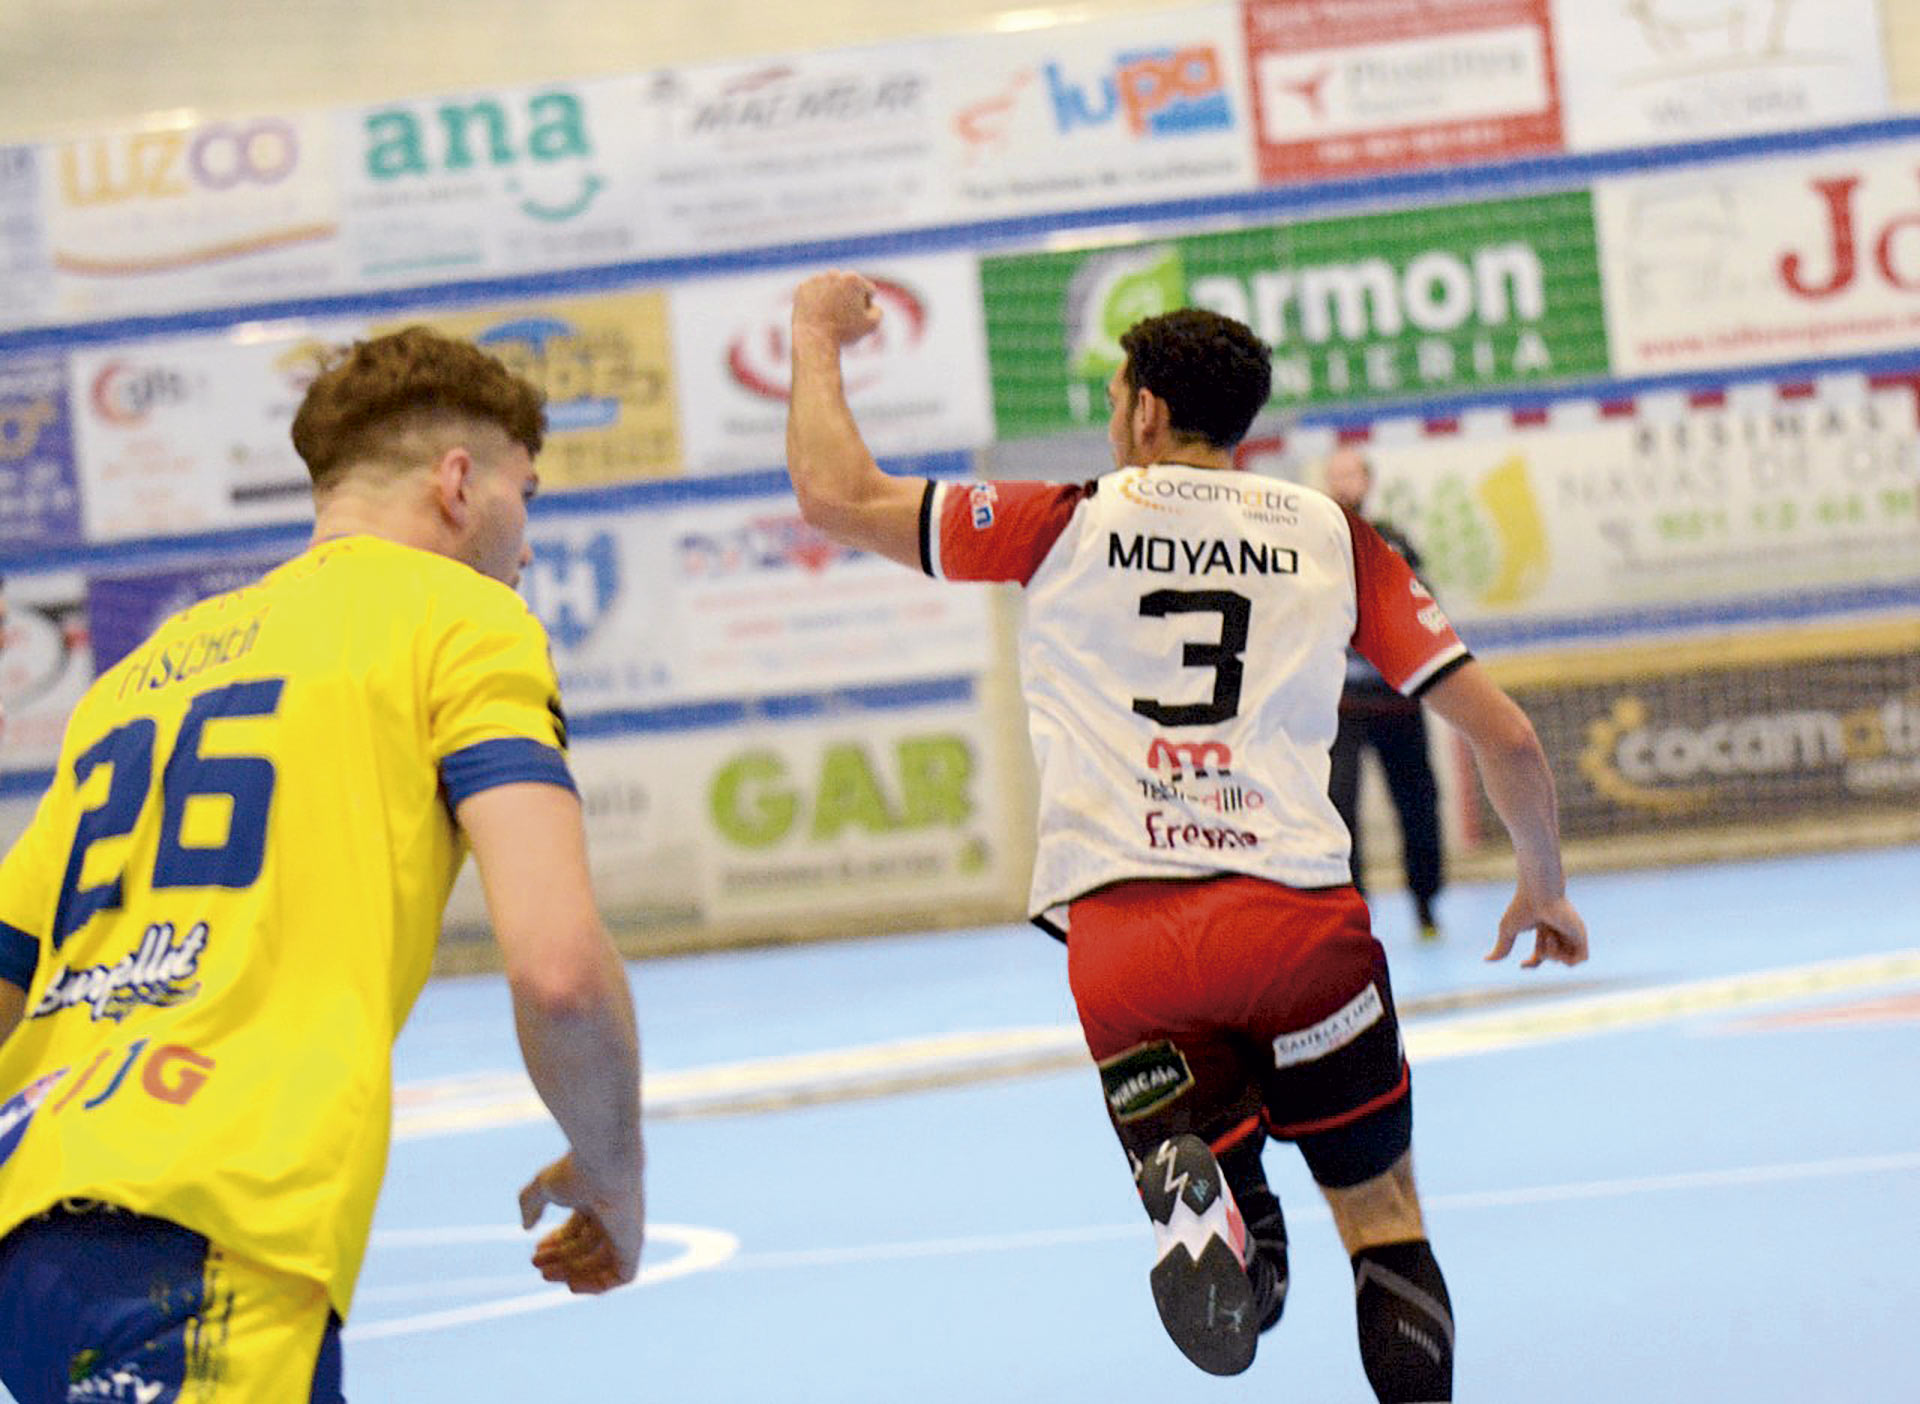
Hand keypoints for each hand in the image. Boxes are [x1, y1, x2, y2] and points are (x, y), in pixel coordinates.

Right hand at [519, 1151, 643, 1294]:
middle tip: (537, 1265)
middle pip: (585, 1249)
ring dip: (570, 1273)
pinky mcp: (635, 1245)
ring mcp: (625, 1232)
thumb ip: (531, 1203)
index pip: (576, 1231)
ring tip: (546, 1273)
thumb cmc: (576, 1171)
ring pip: (599, 1264)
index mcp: (595, 1201)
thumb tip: (527, 1227)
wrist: (605, 1166)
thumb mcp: (544, 1185)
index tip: (536, 1251)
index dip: (556, 1244)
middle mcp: (612, 1217)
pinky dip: (597, 1285)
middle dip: (559, 1259)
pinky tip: (571, 1284)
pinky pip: (622, 1276)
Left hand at [791, 270, 882, 347]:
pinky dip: (816, 302)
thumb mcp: (871, 324)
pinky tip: (817, 315)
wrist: (814, 338)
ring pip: (830, 288)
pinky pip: (814, 293)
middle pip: (848, 286)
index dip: (866, 307)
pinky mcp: (802, 287)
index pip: (868, 290)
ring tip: (829, 316)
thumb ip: (878, 311)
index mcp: (854, 278)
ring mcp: (816, 279)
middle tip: (842, 318)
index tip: (856, 318)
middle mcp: (834, 273)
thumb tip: (871, 304)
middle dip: (848, 299)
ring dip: (832, 298)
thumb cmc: (845, 332)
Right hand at [1487, 891, 1588, 968]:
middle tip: (1541, 937)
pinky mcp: (1582, 934)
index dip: (1532, 963)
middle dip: (1542, 954)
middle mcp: (1559, 931)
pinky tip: (1558, 940)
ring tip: (1550, 937)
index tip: (1522, 965)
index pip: (1541, 953)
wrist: (1539, 892)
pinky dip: (1568, 957)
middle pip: (1552, 957)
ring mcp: (1571, 933)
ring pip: (1567, 960)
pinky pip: (1581, 959)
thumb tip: (1486, 960)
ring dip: (1553, 955)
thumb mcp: (1507, 931)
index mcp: (1544, 928)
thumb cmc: (1522, 907)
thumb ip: (1501, 948)